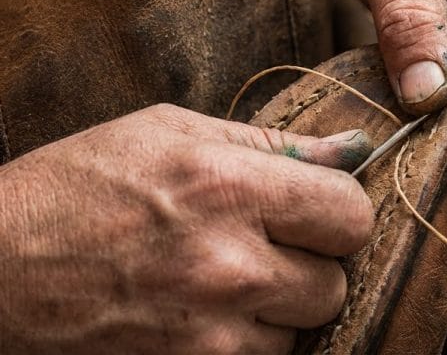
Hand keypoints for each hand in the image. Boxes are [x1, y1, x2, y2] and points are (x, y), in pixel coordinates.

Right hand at [0, 104, 373, 353]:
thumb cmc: (74, 188)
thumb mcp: (168, 132)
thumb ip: (271, 143)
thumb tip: (352, 149)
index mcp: (227, 187)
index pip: (350, 213)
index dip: (337, 210)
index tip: (315, 210)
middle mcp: (228, 265)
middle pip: (336, 280)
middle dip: (312, 263)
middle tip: (268, 247)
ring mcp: (210, 332)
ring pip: (303, 329)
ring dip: (280, 309)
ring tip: (226, 281)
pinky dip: (248, 343)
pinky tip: (207, 314)